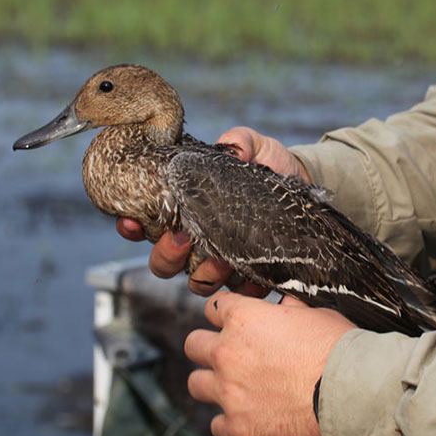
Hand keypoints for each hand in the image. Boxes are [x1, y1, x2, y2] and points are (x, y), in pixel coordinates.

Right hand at [115, 127, 309, 294]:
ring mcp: (223, 262)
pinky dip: (244, 288)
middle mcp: (198, 241)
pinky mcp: (253, 275)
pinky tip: (253, 277)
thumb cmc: (268, 164)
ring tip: (221, 258)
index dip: (131, 227)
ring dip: (203, 274)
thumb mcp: (253, 145)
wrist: (306, 183)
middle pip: (164, 263)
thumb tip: (233, 149)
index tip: (130, 221)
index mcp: (185, 210)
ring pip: (197, 282)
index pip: (145, 224)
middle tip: (180, 240)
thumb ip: (238, 142)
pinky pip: (241, 293)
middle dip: (166, 255)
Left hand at [184, 291, 355, 435]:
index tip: (234, 322)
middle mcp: (228, 352)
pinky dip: (230, 422)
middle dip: (209, 347)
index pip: (214, 307)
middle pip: (193, 344)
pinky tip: (250, 417)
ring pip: (195, 383)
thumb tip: (285, 304)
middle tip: (231, 355)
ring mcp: (229, 392)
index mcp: (244, 319)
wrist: (353, 392)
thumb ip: (289, 310)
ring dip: (212, 383)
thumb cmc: (340, 349)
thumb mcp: (316, 314)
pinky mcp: (238, 427)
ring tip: (235, 388)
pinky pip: (216, 425)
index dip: (226, 314)